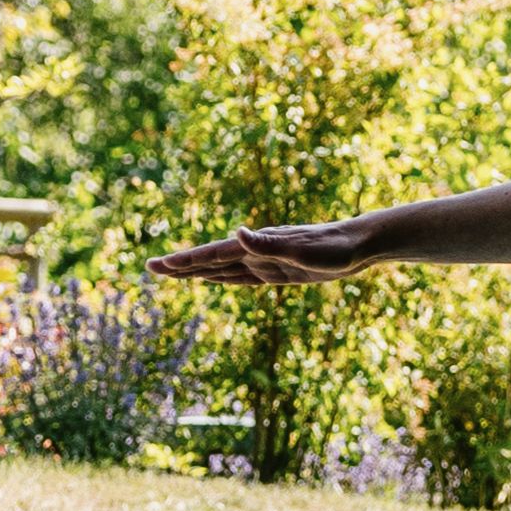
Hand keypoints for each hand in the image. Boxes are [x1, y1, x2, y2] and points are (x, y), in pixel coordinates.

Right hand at [155, 217, 374, 287]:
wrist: (360, 243)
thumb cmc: (335, 248)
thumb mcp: (303, 250)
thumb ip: (269, 243)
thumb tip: (237, 232)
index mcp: (257, 247)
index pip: (212, 255)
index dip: (184, 262)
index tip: (156, 265)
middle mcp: (257, 251)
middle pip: (210, 261)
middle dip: (181, 266)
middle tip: (149, 268)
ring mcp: (267, 260)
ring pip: (223, 269)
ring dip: (197, 271)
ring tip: (173, 272)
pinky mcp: (280, 270)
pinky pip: (244, 277)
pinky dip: (224, 278)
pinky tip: (215, 278)